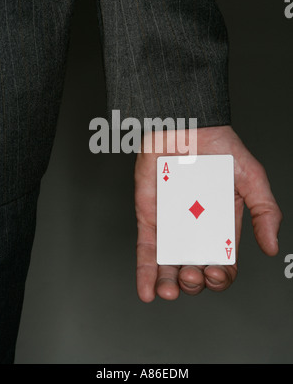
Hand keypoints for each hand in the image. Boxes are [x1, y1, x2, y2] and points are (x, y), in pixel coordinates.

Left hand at [134, 125, 281, 300]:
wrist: (185, 124)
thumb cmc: (220, 147)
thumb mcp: (252, 178)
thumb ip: (265, 212)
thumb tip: (271, 248)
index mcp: (222, 226)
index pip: (222, 263)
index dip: (220, 277)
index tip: (216, 273)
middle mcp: (196, 230)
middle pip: (195, 270)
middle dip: (195, 283)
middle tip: (193, 276)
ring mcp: (171, 226)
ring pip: (169, 266)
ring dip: (169, 286)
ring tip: (171, 290)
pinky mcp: (150, 218)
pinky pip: (146, 249)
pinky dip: (145, 273)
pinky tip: (147, 293)